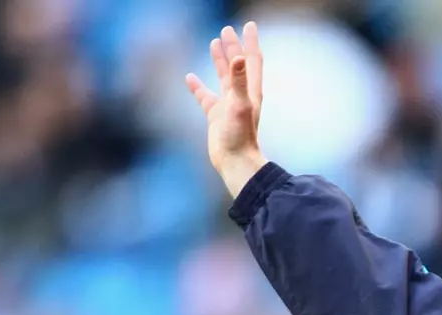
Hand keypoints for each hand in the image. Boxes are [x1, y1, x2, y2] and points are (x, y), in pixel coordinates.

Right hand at [186, 22, 267, 197]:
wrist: (235, 163)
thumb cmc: (240, 136)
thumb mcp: (240, 105)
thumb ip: (239, 81)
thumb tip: (239, 58)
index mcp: (251, 91)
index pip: (252, 60)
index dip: (251, 42)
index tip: (249, 25)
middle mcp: (241, 96)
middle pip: (237, 65)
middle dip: (233, 47)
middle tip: (227, 30)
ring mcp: (228, 105)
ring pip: (223, 77)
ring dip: (219, 61)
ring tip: (214, 43)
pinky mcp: (215, 116)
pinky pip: (205, 97)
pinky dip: (198, 87)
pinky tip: (189, 78)